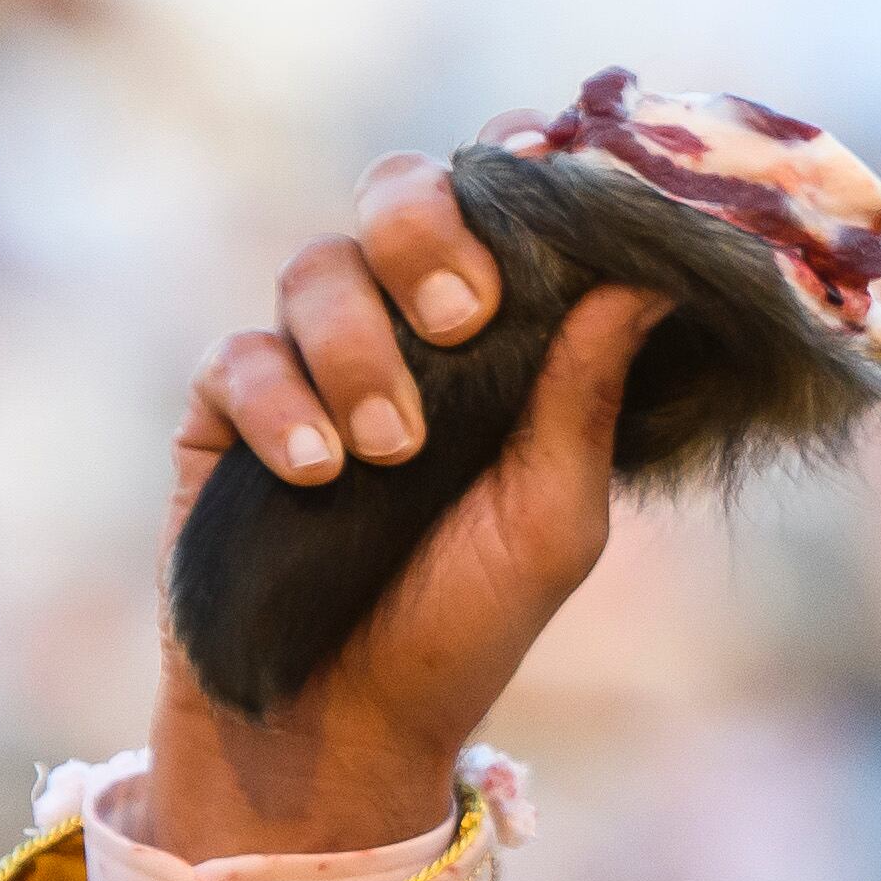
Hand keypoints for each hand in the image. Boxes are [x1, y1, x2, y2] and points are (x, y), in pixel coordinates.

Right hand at [135, 110, 669, 863]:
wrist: (348, 725)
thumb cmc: (468, 623)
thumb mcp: (557, 517)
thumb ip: (590, 396)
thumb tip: (655, 276)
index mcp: (498, 342)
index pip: (500, 213)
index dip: (516, 168)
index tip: (544, 156)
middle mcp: (403, 331)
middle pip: (398, 201)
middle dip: (428, 234)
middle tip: (465, 314)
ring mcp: (309, 362)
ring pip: (317, 271)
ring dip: (360, 349)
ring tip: (393, 449)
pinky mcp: (225, 410)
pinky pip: (238, 356)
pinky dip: (279, 404)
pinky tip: (314, 471)